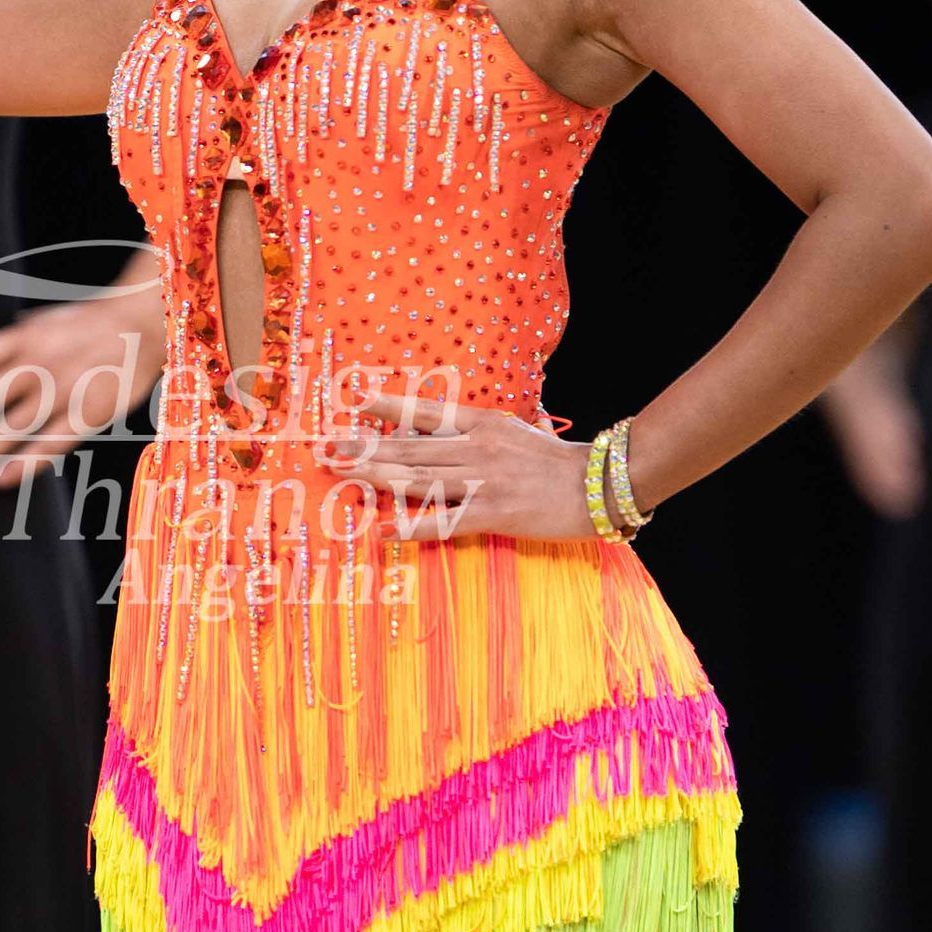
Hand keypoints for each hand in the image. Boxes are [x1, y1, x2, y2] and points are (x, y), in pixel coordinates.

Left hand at [0, 278, 164, 486]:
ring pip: (14, 424)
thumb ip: (9, 346)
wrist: (143, 324)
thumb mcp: (42, 323)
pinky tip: (1, 479)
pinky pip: (52, 443)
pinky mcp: (89, 414)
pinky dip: (26, 463)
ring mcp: (65, 390)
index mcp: (25, 336)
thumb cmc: (87, 327)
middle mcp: (41, 362)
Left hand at [325, 389, 593, 541]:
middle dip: (367, 447)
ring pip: (421, 478)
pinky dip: (415, 525)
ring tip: (345, 474)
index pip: (425, 411)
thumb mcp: (516, 431)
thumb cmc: (557, 460)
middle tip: (330, 447)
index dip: (387, 407)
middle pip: (412, 446)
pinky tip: (386, 529)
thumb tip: (441, 428)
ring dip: (378, 477)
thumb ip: (478, 430)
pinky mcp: (495, 513)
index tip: (352, 403)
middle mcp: (478, 447)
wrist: (602, 483)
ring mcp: (485, 480)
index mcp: (482, 424)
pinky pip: (447, 520)